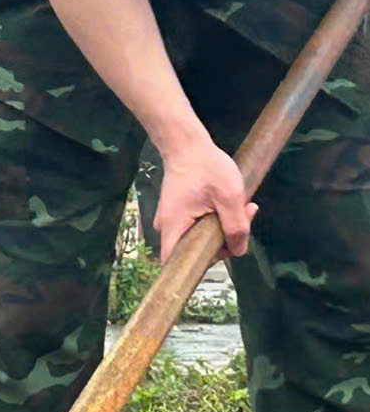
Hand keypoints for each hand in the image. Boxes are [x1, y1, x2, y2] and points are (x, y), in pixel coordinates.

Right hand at [153, 136, 253, 258]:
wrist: (187, 145)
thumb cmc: (206, 167)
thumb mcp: (229, 197)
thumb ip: (236, 227)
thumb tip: (238, 251)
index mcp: (174, 226)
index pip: (176, 263)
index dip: (197, 266)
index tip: (222, 252)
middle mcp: (168, 227)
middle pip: (195, 250)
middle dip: (224, 241)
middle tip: (244, 218)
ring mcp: (173, 220)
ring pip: (200, 238)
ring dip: (223, 229)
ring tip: (242, 207)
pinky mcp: (179, 212)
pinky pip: (198, 227)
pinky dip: (216, 220)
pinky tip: (231, 205)